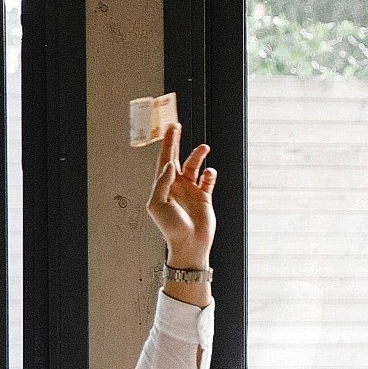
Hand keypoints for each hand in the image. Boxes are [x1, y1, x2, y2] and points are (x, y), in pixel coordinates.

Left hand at [146, 123, 216, 267]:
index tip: (170, 129)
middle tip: (177, 125)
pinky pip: (208, 180)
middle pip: (177, 157)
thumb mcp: (157, 204)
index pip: (164, 159)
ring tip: (204, 148)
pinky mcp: (204, 198)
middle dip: (176, 142)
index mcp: (163, 185)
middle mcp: (176, 185)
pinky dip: (210, 174)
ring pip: (194, 166)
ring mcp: (191, 190)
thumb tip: (170, 164)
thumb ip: (162, 182)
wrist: (189, 244)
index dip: (167, 144)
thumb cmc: (170, 227)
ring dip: (198, 156)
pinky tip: (210, 172)